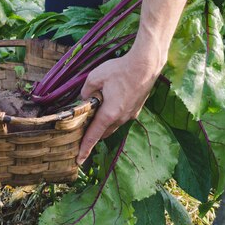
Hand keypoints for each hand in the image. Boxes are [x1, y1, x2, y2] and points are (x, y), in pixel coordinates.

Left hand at [77, 50, 161, 164]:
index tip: (78, 160)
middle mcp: (121, 118)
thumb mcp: (94, 77)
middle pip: (103, 132)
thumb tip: (83, 99)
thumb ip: (85, 91)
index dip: (84, 148)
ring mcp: (130, 114)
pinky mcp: (135, 109)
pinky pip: (120, 118)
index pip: (94, 135)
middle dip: (92, 135)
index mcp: (110, 113)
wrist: (146, 64)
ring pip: (112, 125)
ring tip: (91, 118)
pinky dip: (111, 117)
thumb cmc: (120, 69)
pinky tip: (106, 106)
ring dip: (102, 125)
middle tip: (79, 134)